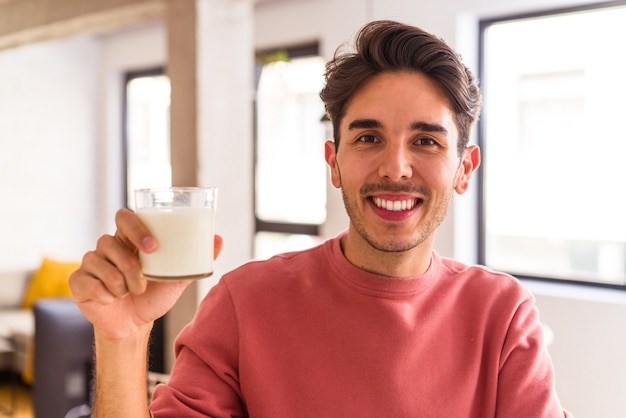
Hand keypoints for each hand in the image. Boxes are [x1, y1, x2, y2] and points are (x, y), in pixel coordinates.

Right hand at [69, 208, 223, 340]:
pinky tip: (112, 300)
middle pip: (108, 240)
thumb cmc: (155, 296)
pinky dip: (105, 295)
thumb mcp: (178, 278)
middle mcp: (107, 247)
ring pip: (100, 264)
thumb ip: (196, 259)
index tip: (153, 246)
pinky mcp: (78, 282)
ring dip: (121, 283)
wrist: (135, 325)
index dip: (134, 226)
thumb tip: (218, 239)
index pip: (124, 217)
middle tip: (143, 276)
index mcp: (129, 239)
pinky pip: (88, 283)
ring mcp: (90, 263)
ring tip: (132, 292)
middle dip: (128, 261)